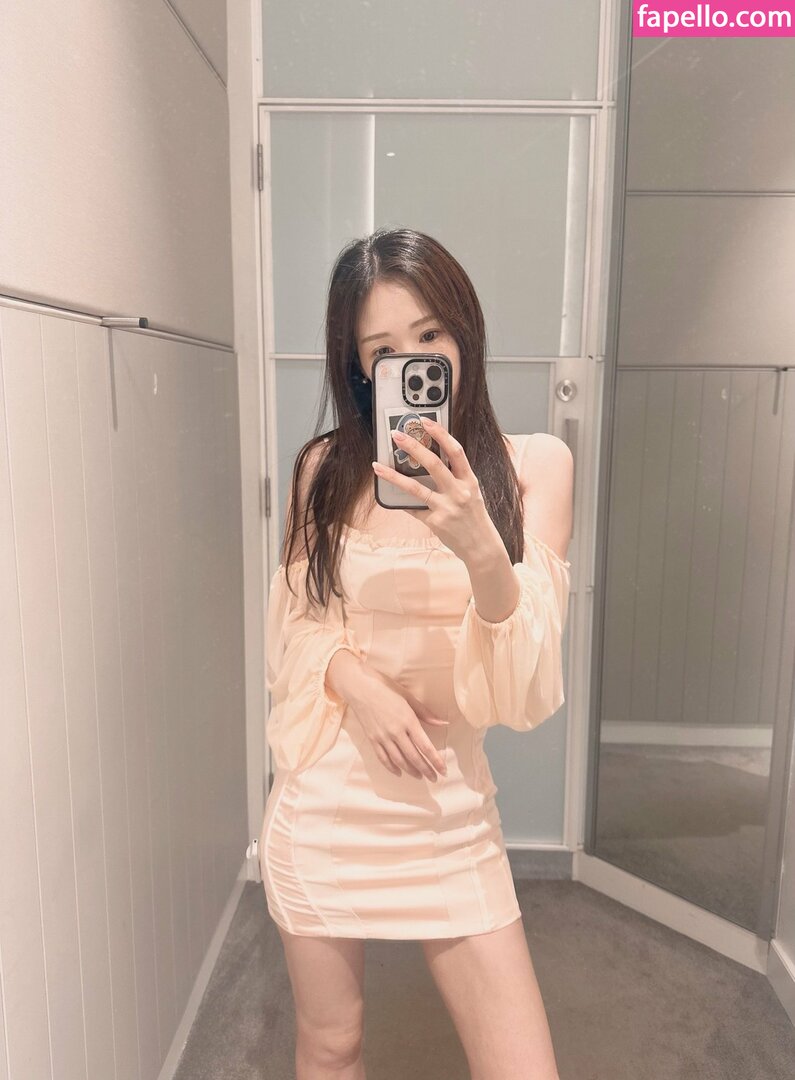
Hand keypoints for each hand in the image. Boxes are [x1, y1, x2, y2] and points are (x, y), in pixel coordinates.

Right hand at [346, 664, 449, 779]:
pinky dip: (391, 767)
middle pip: (414, 757)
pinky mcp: (372, 739)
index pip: (426, 746)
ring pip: (399, 760)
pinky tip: (399, 772)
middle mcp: (396, 732)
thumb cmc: (385, 687)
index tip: (443, 770)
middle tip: (434, 778)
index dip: (436, 761)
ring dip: (411, 771)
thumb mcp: (408, 696)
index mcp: (408, 720)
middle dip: (426, 770)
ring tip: (420, 776)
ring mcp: (382, 737)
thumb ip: (425, 712)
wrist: (359, 686)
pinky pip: (383, 758)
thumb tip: (443, 723)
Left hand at [372, 416, 497, 562]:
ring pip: (415, 488)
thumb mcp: (472, 493)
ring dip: (393, 476)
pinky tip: (390, 496)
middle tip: (396, 435)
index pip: (456, 451)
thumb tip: (428, 461)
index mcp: (469, 481)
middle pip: (434, 464)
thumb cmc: (474, 518)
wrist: (482, 547)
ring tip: (378, 466)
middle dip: (413, 447)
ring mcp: (446, 508)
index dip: (441, 434)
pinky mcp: (435, 522)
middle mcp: (459, 492)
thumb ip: (455, 478)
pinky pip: (413, 509)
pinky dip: (401, 502)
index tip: (425, 421)